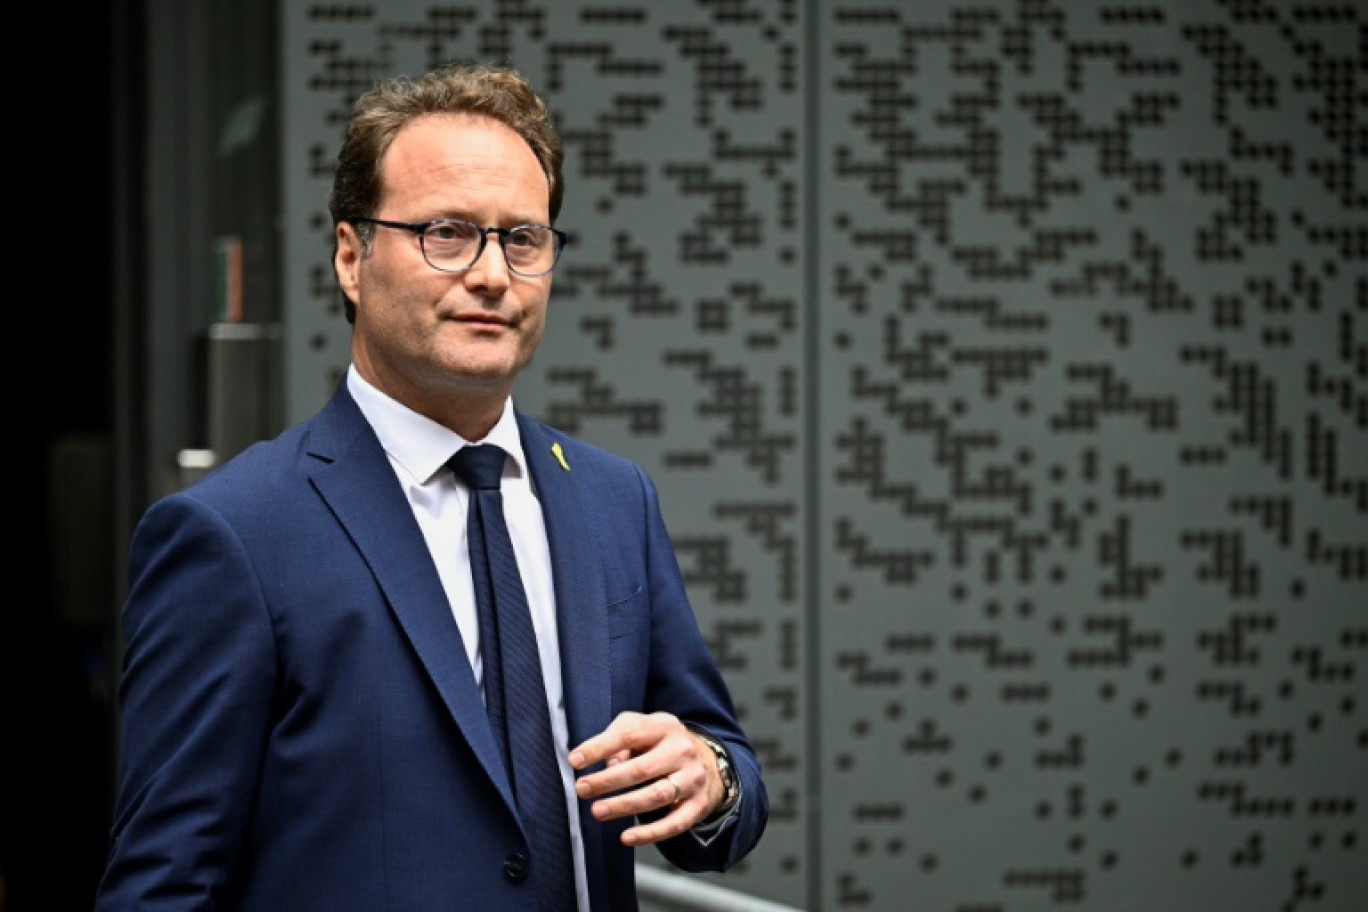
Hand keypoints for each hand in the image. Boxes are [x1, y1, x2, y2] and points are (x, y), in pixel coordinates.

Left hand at [568, 711, 722, 846]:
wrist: (708, 761)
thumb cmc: (662, 744)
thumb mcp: (644, 729)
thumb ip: (620, 740)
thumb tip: (605, 767)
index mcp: (664, 727)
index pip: (629, 734)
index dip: (599, 747)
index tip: (575, 761)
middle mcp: (681, 751)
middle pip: (641, 769)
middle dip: (607, 781)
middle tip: (581, 789)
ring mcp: (692, 778)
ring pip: (656, 795)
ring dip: (624, 805)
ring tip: (597, 811)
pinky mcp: (698, 804)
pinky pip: (674, 824)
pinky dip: (649, 834)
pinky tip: (626, 838)